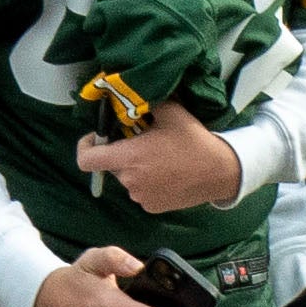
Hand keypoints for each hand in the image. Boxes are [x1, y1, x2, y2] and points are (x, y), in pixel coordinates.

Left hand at [74, 101, 244, 215]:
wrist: (220, 172)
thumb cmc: (193, 141)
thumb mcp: (169, 112)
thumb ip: (143, 105)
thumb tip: (129, 99)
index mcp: (128, 158)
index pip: (86, 160)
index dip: (85, 147)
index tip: (96, 138)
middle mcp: (130, 181)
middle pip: (112, 165)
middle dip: (122, 153)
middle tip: (143, 141)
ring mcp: (141, 197)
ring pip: (128, 178)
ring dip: (136, 168)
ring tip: (160, 157)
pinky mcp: (152, 207)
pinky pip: (141, 191)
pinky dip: (147, 181)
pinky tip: (167, 173)